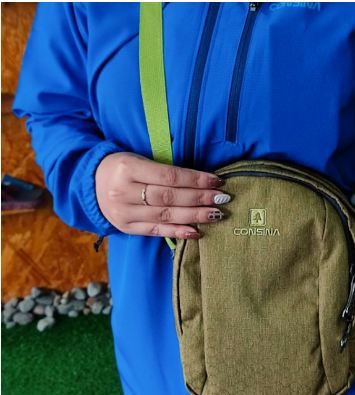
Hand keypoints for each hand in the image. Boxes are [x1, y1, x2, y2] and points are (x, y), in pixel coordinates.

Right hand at [95, 152, 230, 238]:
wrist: (89, 184)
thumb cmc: (122, 168)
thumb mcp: (138, 160)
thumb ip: (164, 170)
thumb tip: (201, 181)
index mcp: (128, 168)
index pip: (169, 176)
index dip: (195, 180)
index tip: (217, 181)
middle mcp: (124, 192)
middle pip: (169, 197)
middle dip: (199, 198)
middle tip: (223, 199)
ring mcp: (125, 213)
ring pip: (165, 215)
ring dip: (194, 216)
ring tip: (216, 214)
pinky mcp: (127, 228)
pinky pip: (156, 231)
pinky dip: (178, 232)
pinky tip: (196, 232)